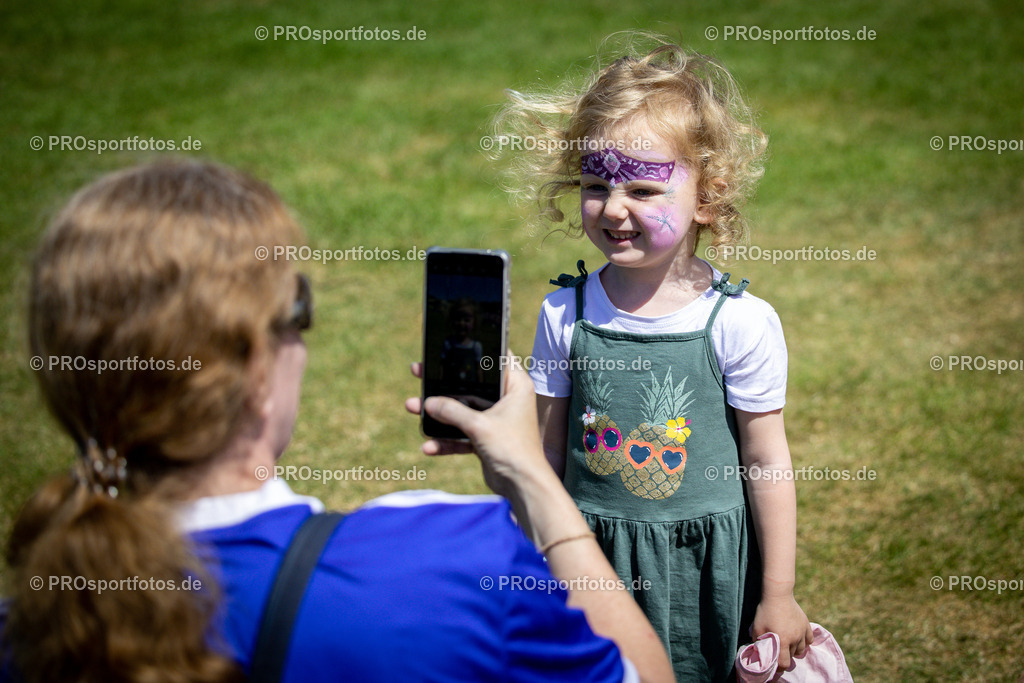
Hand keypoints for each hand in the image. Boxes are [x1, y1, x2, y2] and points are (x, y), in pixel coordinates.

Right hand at [405, 354, 547, 499]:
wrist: (523, 486)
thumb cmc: (512, 449)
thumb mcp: (479, 425)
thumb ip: (452, 412)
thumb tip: (428, 402)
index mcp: (515, 386)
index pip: (494, 359)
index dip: (472, 352)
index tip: (449, 346)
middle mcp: (507, 399)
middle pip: (470, 385)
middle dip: (443, 385)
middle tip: (418, 372)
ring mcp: (495, 420)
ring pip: (462, 410)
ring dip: (439, 413)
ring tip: (411, 406)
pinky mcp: (487, 439)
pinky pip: (462, 434)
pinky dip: (447, 440)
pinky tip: (428, 447)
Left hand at [751, 595, 812, 671]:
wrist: (778, 595)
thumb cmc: (766, 611)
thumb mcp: (757, 627)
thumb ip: (757, 641)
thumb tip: (759, 650)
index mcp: (782, 641)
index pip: (785, 663)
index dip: (780, 667)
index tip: (776, 665)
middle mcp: (795, 639)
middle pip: (793, 656)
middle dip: (786, 656)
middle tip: (780, 650)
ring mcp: (802, 632)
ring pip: (802, 649)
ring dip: (795, 650)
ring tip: (788, 644)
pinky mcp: (806, 625)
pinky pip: (810, 640)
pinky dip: (804, 642)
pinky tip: (798, 639)